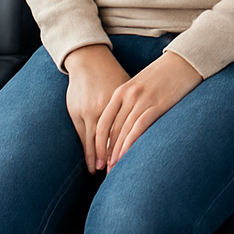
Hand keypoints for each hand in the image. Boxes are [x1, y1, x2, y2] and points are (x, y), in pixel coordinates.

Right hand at [65, 44, 130, 173]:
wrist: (90, 60)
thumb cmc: (114, 73)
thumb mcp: (130, 85)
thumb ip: (140, 101)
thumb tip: (156, 116)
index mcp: (125, 98)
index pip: (130, 126)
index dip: (131, 143)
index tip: (135, 158)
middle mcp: (108, 105)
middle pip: (113, 136)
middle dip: (115, 155)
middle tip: (117, 172)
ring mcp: (90, 110)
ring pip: (96, 140)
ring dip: (99, 156)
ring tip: (101, 171)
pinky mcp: (77, 112)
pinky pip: (84, 136)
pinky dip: (88, 149)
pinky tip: (92, 160)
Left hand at [95, 51, 201, 167]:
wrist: (186, 59)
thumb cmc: (164, 72)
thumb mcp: (140, 84)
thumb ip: (130, 101)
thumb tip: (123, 125)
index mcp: (122, 90)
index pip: (104, 122)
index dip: (98, 143)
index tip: (97, 158)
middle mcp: (129, 95)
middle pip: (112, 129)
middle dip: (106, 152)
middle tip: (104, 170)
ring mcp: (143, 99)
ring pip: (124, 131)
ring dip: (117, 152)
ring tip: (114, 169)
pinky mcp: (158, 103)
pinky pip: (139, 127)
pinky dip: (130, 143)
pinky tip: (127, 155)